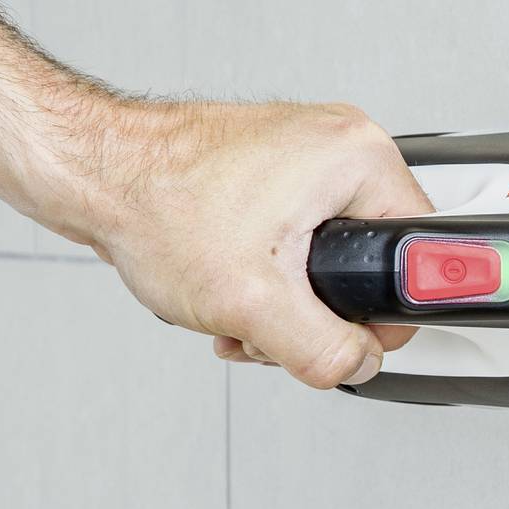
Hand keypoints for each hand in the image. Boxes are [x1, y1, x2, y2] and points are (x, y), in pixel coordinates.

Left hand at [61, 97, 433, 389]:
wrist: (90, 173)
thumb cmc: (156, 204)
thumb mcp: (253, 303)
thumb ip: (324, 350)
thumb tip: (358, 364)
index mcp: (358, 158)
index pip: (418, 255)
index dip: (379, 311)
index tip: (345, 327)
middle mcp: (339, 144)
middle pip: (368, 262)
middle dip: (315, 311)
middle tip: (268, 317)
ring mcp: (303, 152)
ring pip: (325, 256)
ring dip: (282, 299)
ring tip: (235, 301)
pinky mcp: (270, 167)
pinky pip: (292, 238)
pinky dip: (262, 273)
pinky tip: (225, 283)